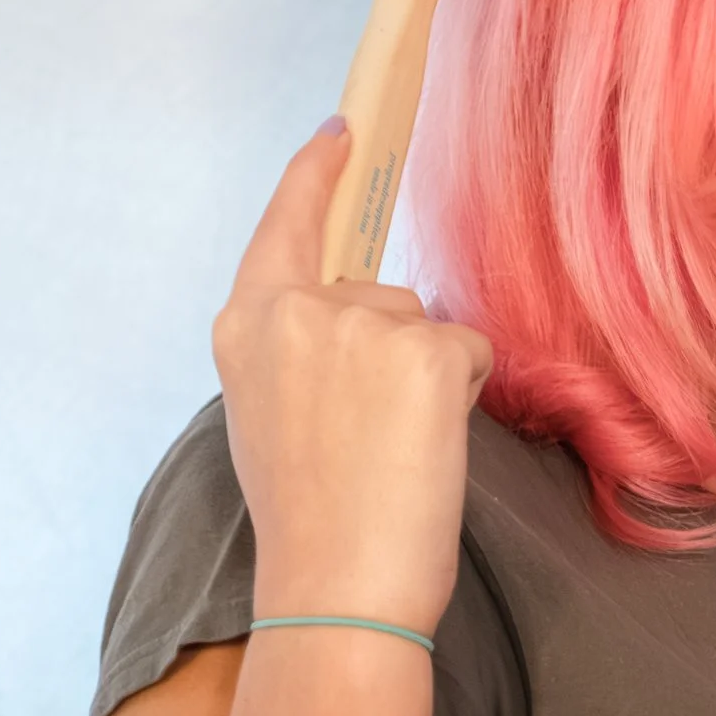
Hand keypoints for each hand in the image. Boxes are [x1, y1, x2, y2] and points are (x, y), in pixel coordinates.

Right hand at [212, 121, 492, 635]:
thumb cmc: (310, 523)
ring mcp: (361, 323)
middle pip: (378, 293)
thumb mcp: (270, 416)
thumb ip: (297, 352)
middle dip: (395, 351)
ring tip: (393, 453)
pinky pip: (469, 352)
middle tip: (371, 442)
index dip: (316, 177)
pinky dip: (464, 396)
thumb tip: (355, 325)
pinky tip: (427, 447)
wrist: (336, 584)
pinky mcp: (424, 350)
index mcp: (246, 325)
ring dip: (429, 379)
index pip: (285, 226)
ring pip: (426, 326)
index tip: (343, 132)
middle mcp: (297, 309)